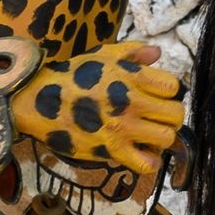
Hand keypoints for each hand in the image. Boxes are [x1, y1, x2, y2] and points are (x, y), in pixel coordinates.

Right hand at [11, 39, 184, 176]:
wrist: (38, 101)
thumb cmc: (71, 77)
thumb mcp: (101, 55)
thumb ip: (132, 52)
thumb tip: (157, 53)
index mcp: (131, 76)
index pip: (173, 87)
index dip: (168, 93)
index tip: (157, 96)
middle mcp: (130, 101)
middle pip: (175, 114)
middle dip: (169, 116)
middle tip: (156, 118)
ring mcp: (122, 127)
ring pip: (166, 138)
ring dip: (161, 138)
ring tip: (148, 136)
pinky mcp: (110, 149)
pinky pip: (146, 163)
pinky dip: (148, 161)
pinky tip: (140, 153)